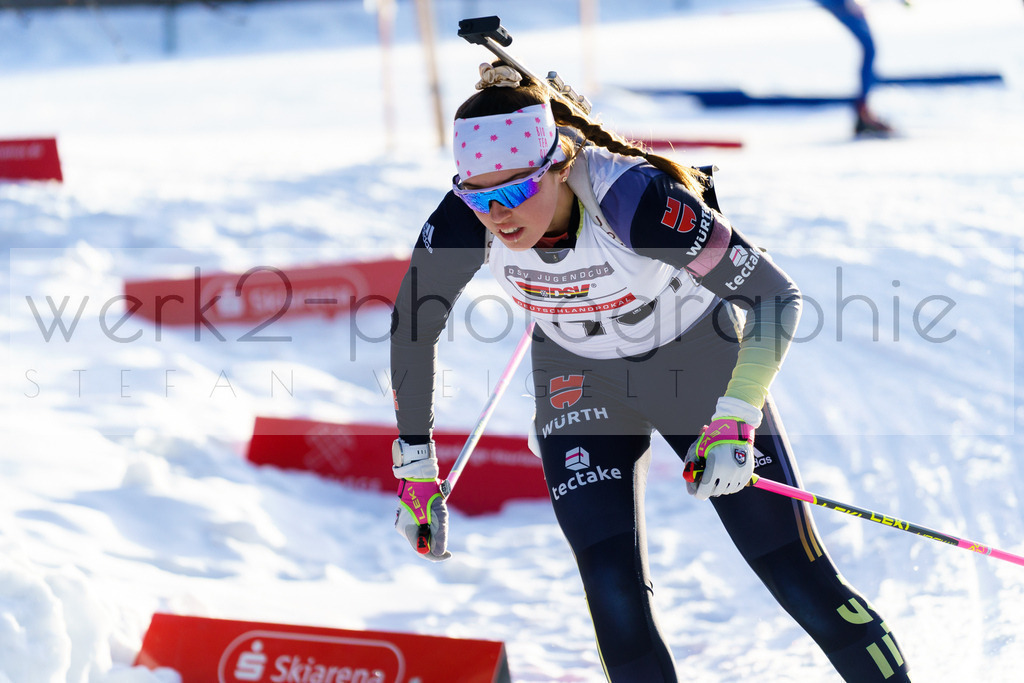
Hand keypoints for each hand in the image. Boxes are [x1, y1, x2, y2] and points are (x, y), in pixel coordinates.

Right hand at [392, 438, 451, 560]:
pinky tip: (432, 515)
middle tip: (445, 534)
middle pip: (422, 544)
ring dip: (432, 532)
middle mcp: (403, 529)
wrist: (419, 476)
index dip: (436, 556)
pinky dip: (428, 526)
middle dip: (435, 542)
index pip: (422, 551)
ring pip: (422, 536)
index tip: (449, 555)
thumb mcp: (439, 514)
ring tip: (437, 517)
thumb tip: (440, 553)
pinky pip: (420, 529)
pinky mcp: (407, 518)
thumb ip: (440, 534)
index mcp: (407, 530)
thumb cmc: (429, 494)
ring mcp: (403, 524)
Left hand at [683, 398, 759, 500]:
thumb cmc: (714, 437)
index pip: (706, 489)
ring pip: (727, 490)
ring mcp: (740, 473)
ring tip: (717, 478)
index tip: (697, 494)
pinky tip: (726, 478)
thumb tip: (690, 490)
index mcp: (715, 467)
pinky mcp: (748, 473)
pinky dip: (731, 485)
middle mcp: (729, 472)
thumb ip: (694, 468)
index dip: (700, 493)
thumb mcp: (699, 449)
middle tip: (706, 484)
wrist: (736, 428)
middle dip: (709, 489)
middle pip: (716, 491)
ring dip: (720, 487)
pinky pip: (738, 487)